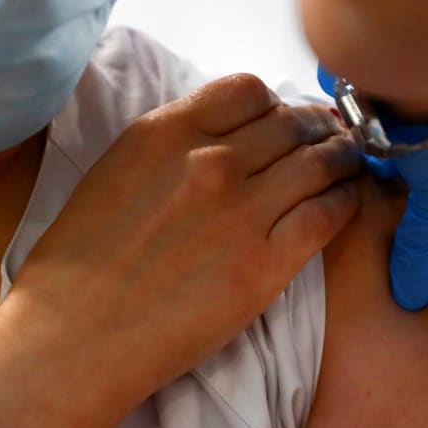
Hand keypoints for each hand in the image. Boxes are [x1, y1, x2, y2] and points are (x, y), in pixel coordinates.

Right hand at [8, 74, 362, 410]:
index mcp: (166, 132)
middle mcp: (210, 161)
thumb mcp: (117, 172)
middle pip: (292, 124)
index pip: (248, 90)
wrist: (76, 337)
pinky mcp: (266, 264)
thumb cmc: (81, 263)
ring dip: (343, 158)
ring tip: (352, 162)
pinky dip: (347, 200)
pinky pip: (328, 216)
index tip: (286, 119)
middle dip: (319, 127)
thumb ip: (173, 147)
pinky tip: (349, 200)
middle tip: (333, 137)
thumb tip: (225, 138)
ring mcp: (243, 212)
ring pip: (320, 164)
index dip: (277, 103)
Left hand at [320, 53, 427, 309]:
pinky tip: (361, 160)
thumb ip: (427, 248)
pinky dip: (377, 139)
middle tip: (407, 230)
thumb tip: (415, 296)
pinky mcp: (404, 74)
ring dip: (400, 168)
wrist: (414, 55)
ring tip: (378, 200)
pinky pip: (390, 118)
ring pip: (420, 144)